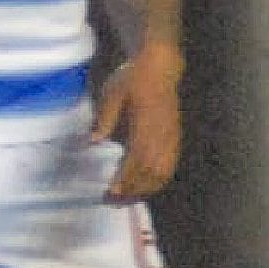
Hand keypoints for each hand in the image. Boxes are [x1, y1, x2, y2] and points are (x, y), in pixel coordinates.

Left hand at [92, 42, 181, 201]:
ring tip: (128, 198)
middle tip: (113, 201)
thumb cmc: (132, 78)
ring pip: (162, 172)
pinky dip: (159, 180)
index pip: (135, 160)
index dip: (125, 179)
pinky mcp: (175, 137)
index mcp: (144, 125)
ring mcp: (170, 137)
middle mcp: (161, 135)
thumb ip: (104, 118)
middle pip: (150, 172)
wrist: (160, 66)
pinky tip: (146, 186)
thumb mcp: (112, 93)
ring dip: (146, 188)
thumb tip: (93, 141)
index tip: (111, 192)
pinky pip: (170, 165)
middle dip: (133, 189)